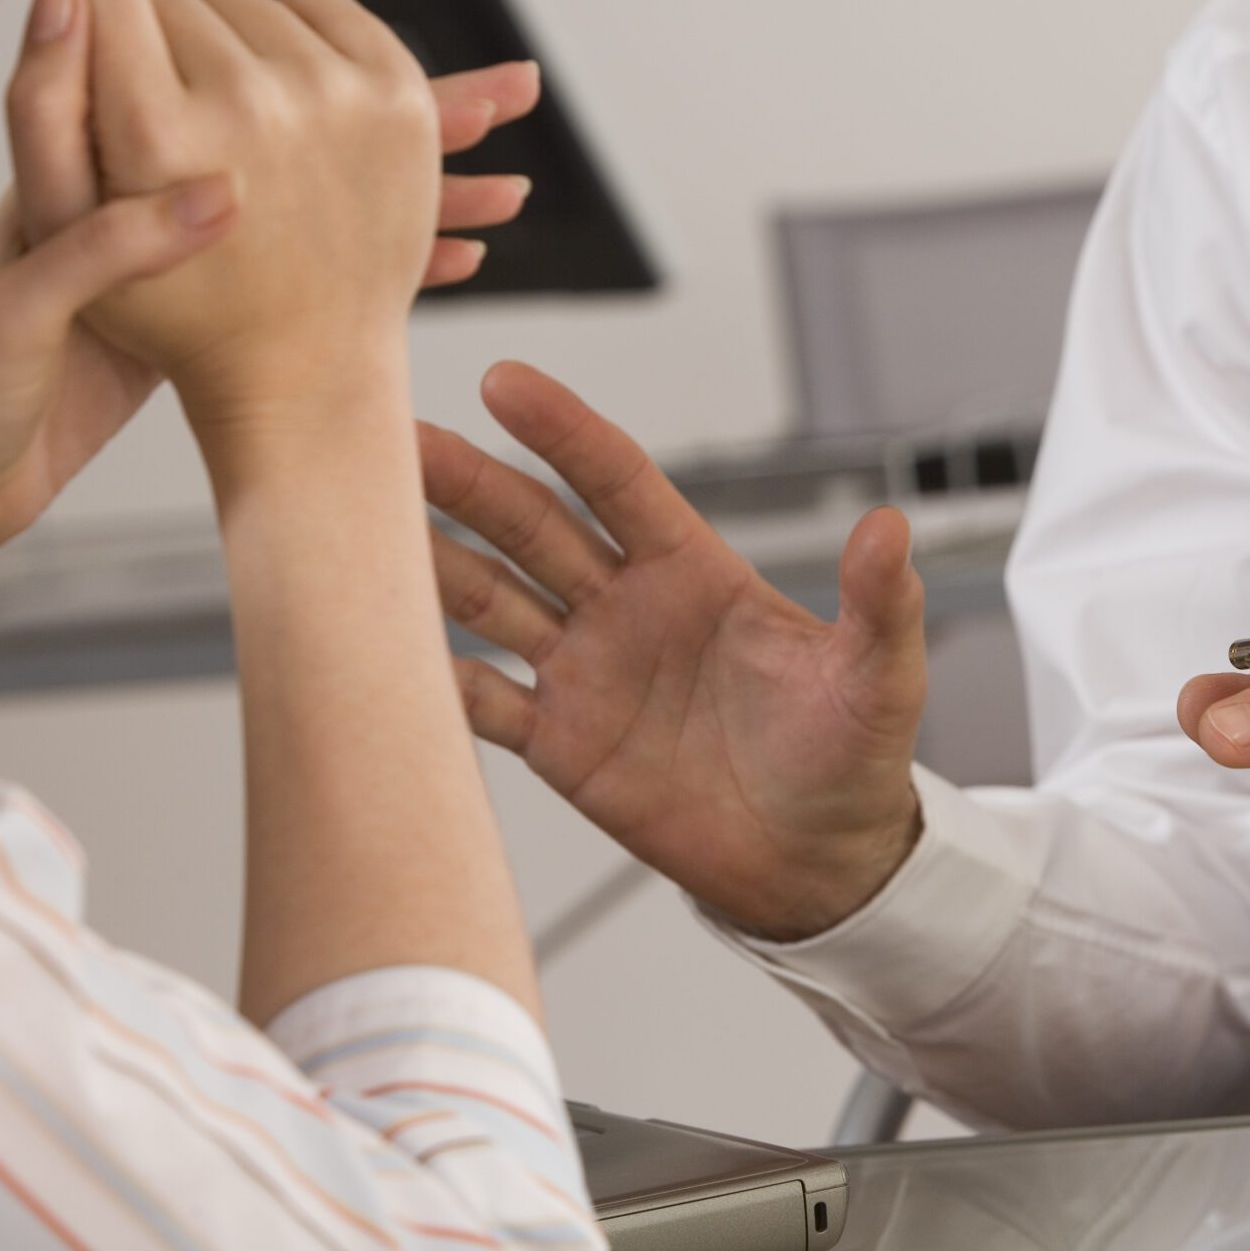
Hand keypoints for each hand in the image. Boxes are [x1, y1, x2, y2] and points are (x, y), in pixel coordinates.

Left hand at [0, 0, 546, 688]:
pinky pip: (314, 262)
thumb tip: (217, 196)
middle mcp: (155, 200)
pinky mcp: (211, 315)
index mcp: (94, 176)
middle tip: (493, 105)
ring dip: (407, 183)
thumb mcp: (20, 313)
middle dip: (391, 120)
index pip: (207, 84)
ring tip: (505, 184)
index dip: (287, 65)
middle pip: (291, 128)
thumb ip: (101, 248)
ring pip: (320, 194)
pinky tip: (460, 257)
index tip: (368, 71)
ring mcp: (192, 258)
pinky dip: (382, 255)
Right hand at [420, 363, 930, 939]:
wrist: (819, 869)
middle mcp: (627, 608)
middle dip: (464, 482)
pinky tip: (385, 652)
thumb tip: (893, 528)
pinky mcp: (561, 743)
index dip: (562, 432)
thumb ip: (878, 603)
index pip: (616, 481)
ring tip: (357, 527)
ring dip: (429, 562)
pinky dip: (436, 677)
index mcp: (695, 572)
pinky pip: (482, 701)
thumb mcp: (878, 678)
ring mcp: (585, 672)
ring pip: (489, 598)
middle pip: (529, 527)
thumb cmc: (852, 762)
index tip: (505, 381)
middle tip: (393, 440)